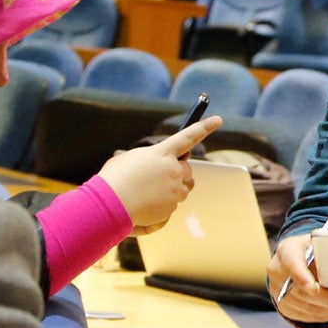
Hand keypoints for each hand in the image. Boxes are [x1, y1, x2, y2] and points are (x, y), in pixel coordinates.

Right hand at [97, 116, 221, 233]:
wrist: (109, 205)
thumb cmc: (113, 179)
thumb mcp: (126, 160)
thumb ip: (146, 161)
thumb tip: (149, 170)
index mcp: (161, 153)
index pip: (188, 136)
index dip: (204, 127)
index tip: (218, 120)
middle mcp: (172, 170)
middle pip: (187, 169)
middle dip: (178, 172)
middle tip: (161, 176)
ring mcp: (174, 190)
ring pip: (183, 188)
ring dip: (173, 188)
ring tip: (151, 191)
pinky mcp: (171, 208)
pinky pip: (172, 205)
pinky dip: (161, 206)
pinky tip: (145, 205)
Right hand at [268, 233, 327, 326]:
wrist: (298, 259)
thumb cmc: (313, 250)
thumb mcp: (319, 243)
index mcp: (286, 251)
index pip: (291, 264)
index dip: (302, 277)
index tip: (314, 289)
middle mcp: (278, 271)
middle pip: (302, 292)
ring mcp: (278, 291)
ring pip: (306, 308)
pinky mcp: (284, 306)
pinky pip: (306, 316)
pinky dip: (326, 315)